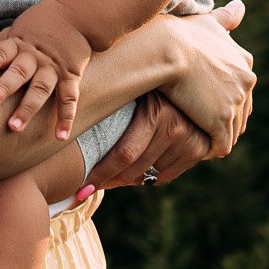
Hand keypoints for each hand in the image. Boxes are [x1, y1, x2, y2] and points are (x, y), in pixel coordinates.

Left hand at [0, 0, 93, 137]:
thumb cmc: (46, 20)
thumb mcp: (21, 26)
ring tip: (14, 127)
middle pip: (18, 73)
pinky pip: (69, 98)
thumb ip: (1, 39)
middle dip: (4, 88)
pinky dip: (66, 117)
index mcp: (20, 44)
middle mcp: (36, 57)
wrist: (80, 13)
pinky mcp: (71, 76)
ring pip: (40, 89)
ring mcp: (54, 67)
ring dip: (28, 108)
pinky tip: (59, 136)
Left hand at [81, 92, 218, 195]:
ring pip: (147, 175)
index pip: (124, 154)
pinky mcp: (199, 151)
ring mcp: (190, 140)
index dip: (100, 174)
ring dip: (127, 178)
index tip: (80, 189)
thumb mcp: (127, 93)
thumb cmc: (143, 88)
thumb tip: (68, 140)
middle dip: (108, 180)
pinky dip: (147, 177)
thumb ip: (105, 112)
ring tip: (111, 171)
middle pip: (133, 169)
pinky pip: (164, 177)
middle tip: (88, 187)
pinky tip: (135, 168)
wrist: (185, 79)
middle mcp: (175, 127)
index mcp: (155, 112)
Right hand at [159, 0, 254, 157]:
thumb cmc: (180, 33)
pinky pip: (220, 144)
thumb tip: (241, 6)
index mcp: (244, 62)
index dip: (225, 99)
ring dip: (218, 136)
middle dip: (225, 121)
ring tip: (200, 142)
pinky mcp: (221, 120)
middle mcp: (246, 81)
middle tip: (204, 127)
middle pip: (241, 112)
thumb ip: (226, 17)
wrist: (166, 48)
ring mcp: (235, 102)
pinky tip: (198, 150)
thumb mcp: (208, 21)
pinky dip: (211, 148)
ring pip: (232, 130)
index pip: (242, 89)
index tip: (208, 105)